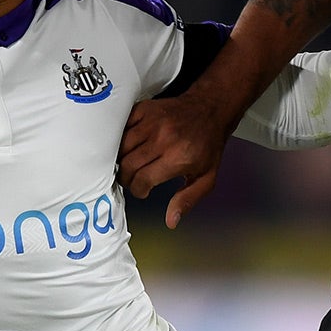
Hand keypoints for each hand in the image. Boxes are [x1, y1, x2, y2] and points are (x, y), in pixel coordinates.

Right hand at [119, 94, 233, 228]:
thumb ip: (187, 200)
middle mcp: (163, 139)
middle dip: (127, 178)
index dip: (138, 190)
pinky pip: (121, 127)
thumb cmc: (208, 146)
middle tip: (133, 180)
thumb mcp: (206, 178)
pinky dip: (120, 139)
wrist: (210, 111)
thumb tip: (171, 221)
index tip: (143, 191)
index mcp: (178, 157)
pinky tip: (127, 146)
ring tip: (129, 165)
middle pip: (128, 165)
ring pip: (121, 146)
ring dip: (121, 159)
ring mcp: (152, 122)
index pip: (143, 180)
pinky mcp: (145, 109)